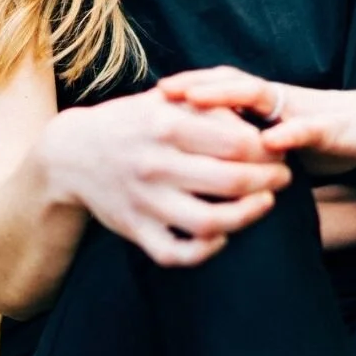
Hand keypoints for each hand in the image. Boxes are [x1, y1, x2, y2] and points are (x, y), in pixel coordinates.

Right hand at [42, 85, 291, 266]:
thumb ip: (209, 110)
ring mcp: (144, 201)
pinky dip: (205, 251)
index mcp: (164, 126)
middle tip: (284, 177)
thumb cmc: (130, 123)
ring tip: (264, 203)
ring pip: (209, 223)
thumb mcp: (164, 103)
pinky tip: (223, 236)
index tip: (280, 149)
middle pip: (230, 181)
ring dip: (247, 216)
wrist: (72, 153)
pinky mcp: (135, 230)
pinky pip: (176, 253)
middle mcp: (155, 165)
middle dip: (268, 180)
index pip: (236, 142)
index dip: (268, 149)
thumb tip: (257, 128)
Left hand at [156, 65, 355, 176]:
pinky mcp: (334, 127)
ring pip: (261, 97)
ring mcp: (306, 111)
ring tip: (195, 101)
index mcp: (271, 105)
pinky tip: (269, 142)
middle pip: (232, 84)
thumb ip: (258, 150)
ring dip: (226, 97)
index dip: (188, 91)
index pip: (223, 89)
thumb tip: (220, 168)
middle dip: (195, 86)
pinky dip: (288, 134)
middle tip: (159, 91)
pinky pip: (308, 129)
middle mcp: (282, 101)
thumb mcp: (290, 145)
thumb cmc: (338, 136)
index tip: (150, 98)